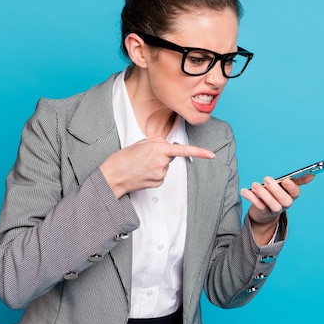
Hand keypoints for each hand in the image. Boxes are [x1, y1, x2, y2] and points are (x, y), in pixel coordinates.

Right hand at [100, 136, 214, 197]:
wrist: (112, 177)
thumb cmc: (123, 159)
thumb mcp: (140, 143)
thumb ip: (157, 141)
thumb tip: (167, 144)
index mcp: (158, 148)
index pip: (183, 150)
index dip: (200, 152)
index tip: (212, 155)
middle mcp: (161, 161)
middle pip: (170, 156)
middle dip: (161, 155)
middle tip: (144, 157)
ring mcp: (160, 173)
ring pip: (165, 166)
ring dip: (156, 165)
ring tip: (141, 166)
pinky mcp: (158, 183)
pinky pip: (161, 175)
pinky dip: (154, 174)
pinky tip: (143, 174)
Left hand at [241, 175, 313, 243]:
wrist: (265, 214)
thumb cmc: (277, 195)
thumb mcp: (287, 188)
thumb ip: (298, 181)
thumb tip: (312, 175)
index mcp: (292, 196)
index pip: (295, 192)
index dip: (291, 187)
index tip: (285, 180)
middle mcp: (285, 204)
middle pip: (285, 200)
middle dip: (276, 190)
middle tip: (266, 179)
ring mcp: (274, 210)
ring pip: (272, 205)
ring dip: (263, 194)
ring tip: (255, 185)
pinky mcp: (263, 213)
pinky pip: (258, 206)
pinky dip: (250, 197)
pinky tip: (244, 190)